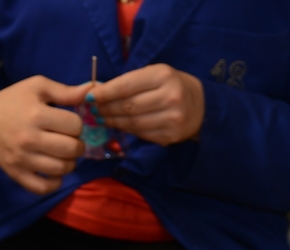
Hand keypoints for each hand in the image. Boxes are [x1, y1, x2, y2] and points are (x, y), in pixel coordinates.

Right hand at [0, 75, 87, 195]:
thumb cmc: (12, 101)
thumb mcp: (37, 87)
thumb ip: (65, 91)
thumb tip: (93, 91)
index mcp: (36, 114)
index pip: (75, 126)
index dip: (76, 124)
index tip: (67, 124)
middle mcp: (29, 138)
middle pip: (72, 149)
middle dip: (77, 145)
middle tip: (69, 141)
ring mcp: (22, 158)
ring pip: (61, 169)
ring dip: (69, 163)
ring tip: (62, 155)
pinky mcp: (16, 173)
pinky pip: (43, 187)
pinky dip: (54, 183)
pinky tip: (54, 172)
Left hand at [89, 64, 204, 145]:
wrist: (201, 106)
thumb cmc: (171, 85)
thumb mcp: (154, 74)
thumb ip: (129, 81)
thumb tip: (97, 92)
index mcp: (163, 76)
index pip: (126, 86)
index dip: (104, 93)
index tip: (89, 97)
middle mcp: (170, 97)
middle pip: (128, 107)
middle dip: (106, 109)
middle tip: (92, 110)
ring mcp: (172, 119)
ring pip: (132, 123)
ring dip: (113, 121)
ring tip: (101, 118)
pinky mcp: (171, 136)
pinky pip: (141, 134)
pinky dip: (126, 130)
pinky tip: (118, 125)